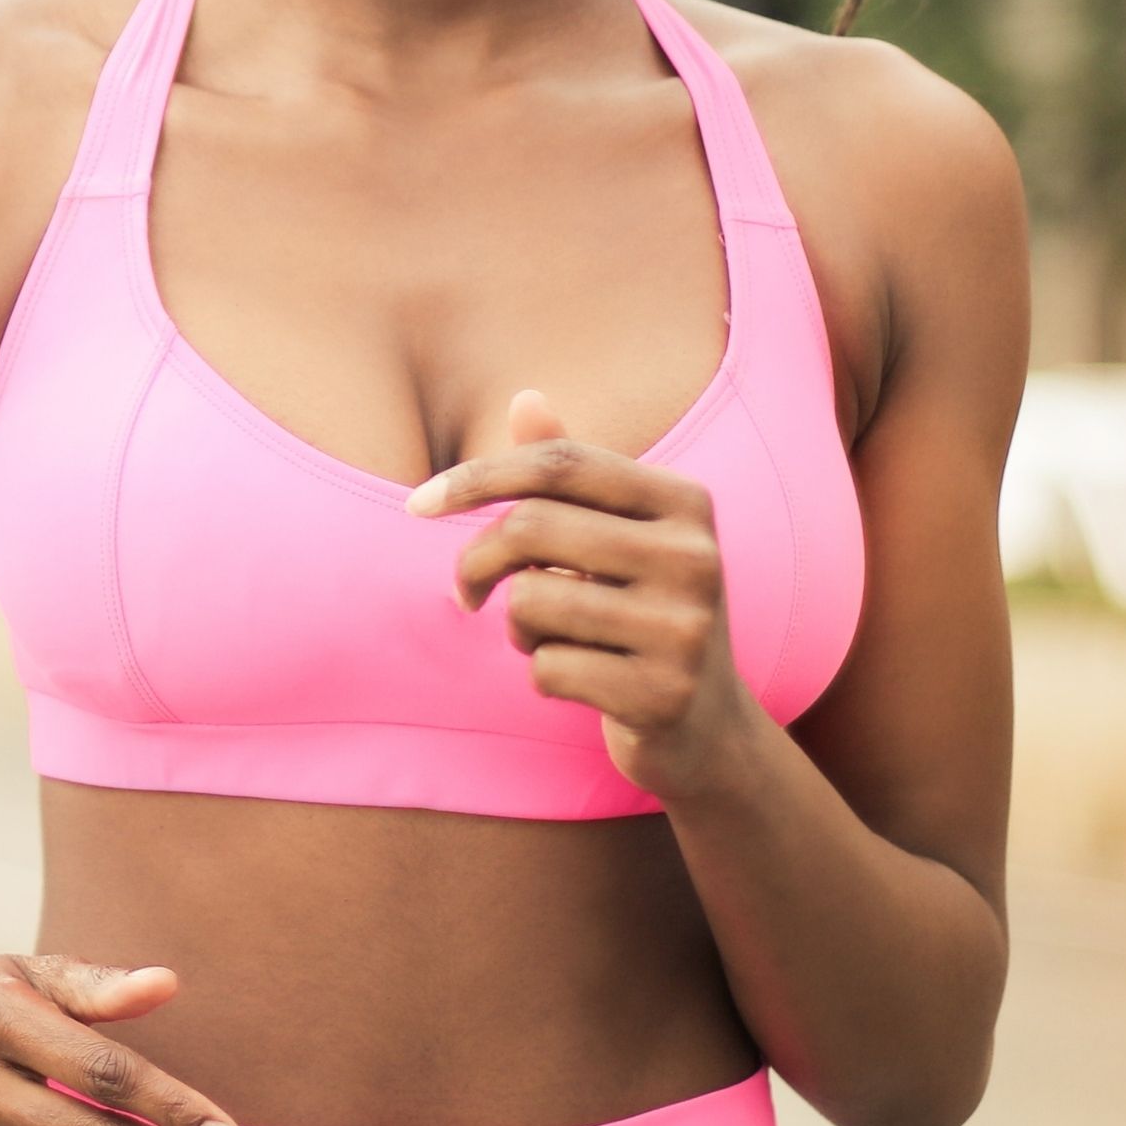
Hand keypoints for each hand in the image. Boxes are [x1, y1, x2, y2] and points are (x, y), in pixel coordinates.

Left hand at [410, 386, 765, 800]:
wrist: (709, 728)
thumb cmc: (641, 613)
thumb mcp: (617, 538)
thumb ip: (571, 475)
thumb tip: (525, 397)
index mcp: (685, 502)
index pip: (559, 463)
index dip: (476, 477)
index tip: (417, 505)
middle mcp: (695, 557)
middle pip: (531, 527)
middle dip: (476, 561)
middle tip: (468, 593)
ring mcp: (685, 629)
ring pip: (530, 602)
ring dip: (517, 627)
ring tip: (552, 640)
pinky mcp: (663, 695)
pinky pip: (546, 669)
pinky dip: (542, 677)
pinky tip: (584, 684)